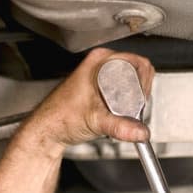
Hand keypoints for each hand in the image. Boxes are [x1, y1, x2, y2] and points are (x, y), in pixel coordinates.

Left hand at [26, 48, 153, 147]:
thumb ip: (119, 127)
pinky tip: (118, 114)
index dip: (143, 83)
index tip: (140, 101)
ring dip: (133, 99)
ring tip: (124, 113)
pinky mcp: (100, 88)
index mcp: (100, 61)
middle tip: (132, 109)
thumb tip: (140, 131)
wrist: (49, 130)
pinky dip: (125, 103)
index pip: (138, 63)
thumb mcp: (95, 121)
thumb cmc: (61, 118)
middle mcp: (100, 64)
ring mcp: (100, 75)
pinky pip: (123, 90)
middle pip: (138, 72)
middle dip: (140, 93)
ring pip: (131, 82)